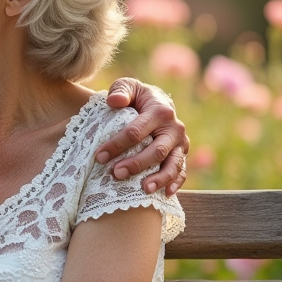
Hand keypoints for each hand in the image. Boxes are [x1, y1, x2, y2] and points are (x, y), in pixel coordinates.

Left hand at [97, 78, 188, 194]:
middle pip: (156, 150)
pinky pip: (181, 171)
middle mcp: (174, 128)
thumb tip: (113, 101)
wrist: (158, 102)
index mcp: (160, 111)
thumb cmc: (137, 97)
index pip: (136, 131)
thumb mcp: (128, 87)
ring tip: (144, 189)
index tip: (99, 156)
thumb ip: (120, 91)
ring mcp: (180, 143)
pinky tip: (164, 194)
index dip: (117, 144)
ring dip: (159, 178)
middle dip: (136, 164)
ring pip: (173, 164)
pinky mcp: (182, 154)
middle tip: (116, 174)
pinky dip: (176, 183)